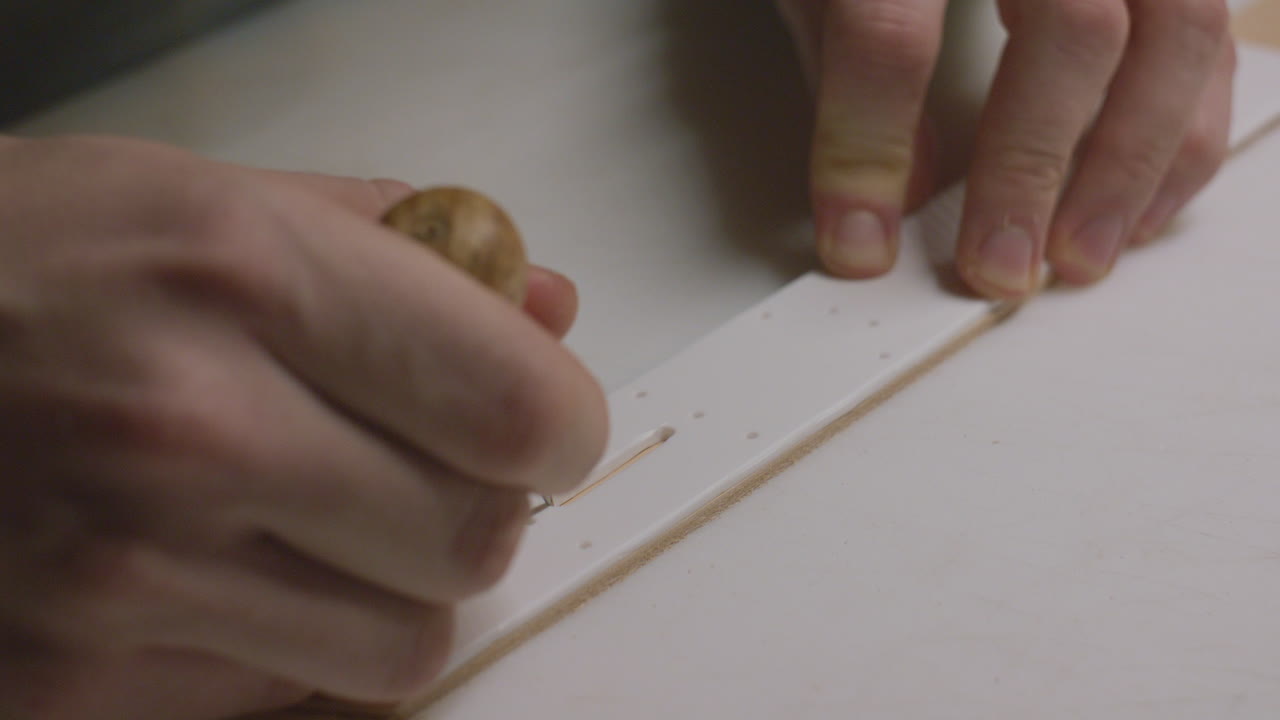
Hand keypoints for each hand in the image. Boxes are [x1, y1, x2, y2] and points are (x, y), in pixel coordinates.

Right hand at [0, 136, 606, 718]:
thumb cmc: (13, 262)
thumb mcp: (208, 199)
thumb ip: (401, 251)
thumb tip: (544, 304)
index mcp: (240, 274)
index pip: (517, 406)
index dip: (559, 425)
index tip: (543, 423)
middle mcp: (184, 431)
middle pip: (475, 540)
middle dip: (477, 505)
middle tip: (425, 464)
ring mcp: (118, 577)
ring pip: (403, 644)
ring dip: (393, 588)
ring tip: (315, 519)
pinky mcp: (66, 687)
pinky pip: (286, 699)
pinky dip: (290, 644)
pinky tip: (220, 571)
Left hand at [778, 0, 1234, 296]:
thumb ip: (848, 60)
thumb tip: (893, 195)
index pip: (887, 28)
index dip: (867, 145)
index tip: (856, 241)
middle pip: (1071, 27)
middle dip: (1033, 166)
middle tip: (997, 268)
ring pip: (1177, 35)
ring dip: (1132, 167)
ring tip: (1078, 259)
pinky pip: (1212, 39)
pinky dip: (1186, 134)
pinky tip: (1138, 208)